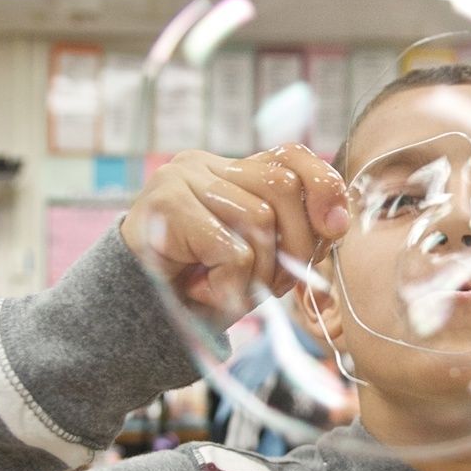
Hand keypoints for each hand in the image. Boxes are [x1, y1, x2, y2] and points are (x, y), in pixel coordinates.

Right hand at [121, 145, 349, 321]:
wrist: (132, 315)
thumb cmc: (199, 285)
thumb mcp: (256, 257)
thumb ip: (293, 235)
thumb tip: (337, 223)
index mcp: (228, 170)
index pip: (290, 155)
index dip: (323, 185)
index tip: (335, 228)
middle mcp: (203, 165)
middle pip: (282, 186)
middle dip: (297, 244)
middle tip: (276, 283)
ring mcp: (180, 181)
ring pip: (260, 220)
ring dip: (259, 272)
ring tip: (231, 289)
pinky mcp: (166, 207)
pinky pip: (232, 250)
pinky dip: (233, 284)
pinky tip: (208, 292)